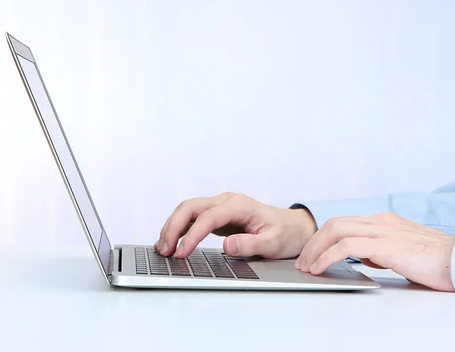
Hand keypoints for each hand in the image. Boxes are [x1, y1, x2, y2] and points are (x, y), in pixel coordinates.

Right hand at [155, 192, 317, 258]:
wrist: (292, 227)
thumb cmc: (284, 234)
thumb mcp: (273, 243)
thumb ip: (250, 244)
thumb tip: (227, 245)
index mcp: (240, 205)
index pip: (208, 217)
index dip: (192, 235)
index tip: (182, 253)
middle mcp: (227, 201)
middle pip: (190, 207)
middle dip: (173, 226)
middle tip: (164, 250)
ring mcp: (220, 207)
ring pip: (187, 210)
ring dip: (172, 227)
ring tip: (162, 249)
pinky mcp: (216, 216)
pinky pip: (192, 218)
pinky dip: (179, 229)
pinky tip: (170, 243)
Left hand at [295, 212, 454, 291]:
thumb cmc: (436, 262)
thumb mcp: (402, 253)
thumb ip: (381, 252)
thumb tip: (364, 258)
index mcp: (384, 222)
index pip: (344, 223)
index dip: (323, 238)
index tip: (312, 255)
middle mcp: (381, 221)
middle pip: (335, 223)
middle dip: (314, 242)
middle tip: (303, 261)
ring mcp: (383, 230)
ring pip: (336, 230)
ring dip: (316, 249)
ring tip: (307, 267)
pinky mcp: (386, 244)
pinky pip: (347, 245)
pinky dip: (328, 256)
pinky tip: (321, 267)